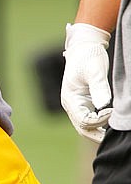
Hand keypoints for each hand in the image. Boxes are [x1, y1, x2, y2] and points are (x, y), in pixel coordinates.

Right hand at [61, 23, 111, 142]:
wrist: (84, 46)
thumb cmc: (89, 56)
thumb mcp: (96, 70)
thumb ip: (99, 88)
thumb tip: (104, 105)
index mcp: (71, 100)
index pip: (84, 120)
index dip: (99, 120)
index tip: (112, 110)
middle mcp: (71, 105)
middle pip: (82, 128)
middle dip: (96, 133)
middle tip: (112, 136)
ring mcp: (75, 105)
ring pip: (84, 126)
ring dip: (96, 131)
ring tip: (110, 134)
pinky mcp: (81, 103)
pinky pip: (87, 119)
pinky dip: (97, 124)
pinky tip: (107, 123)